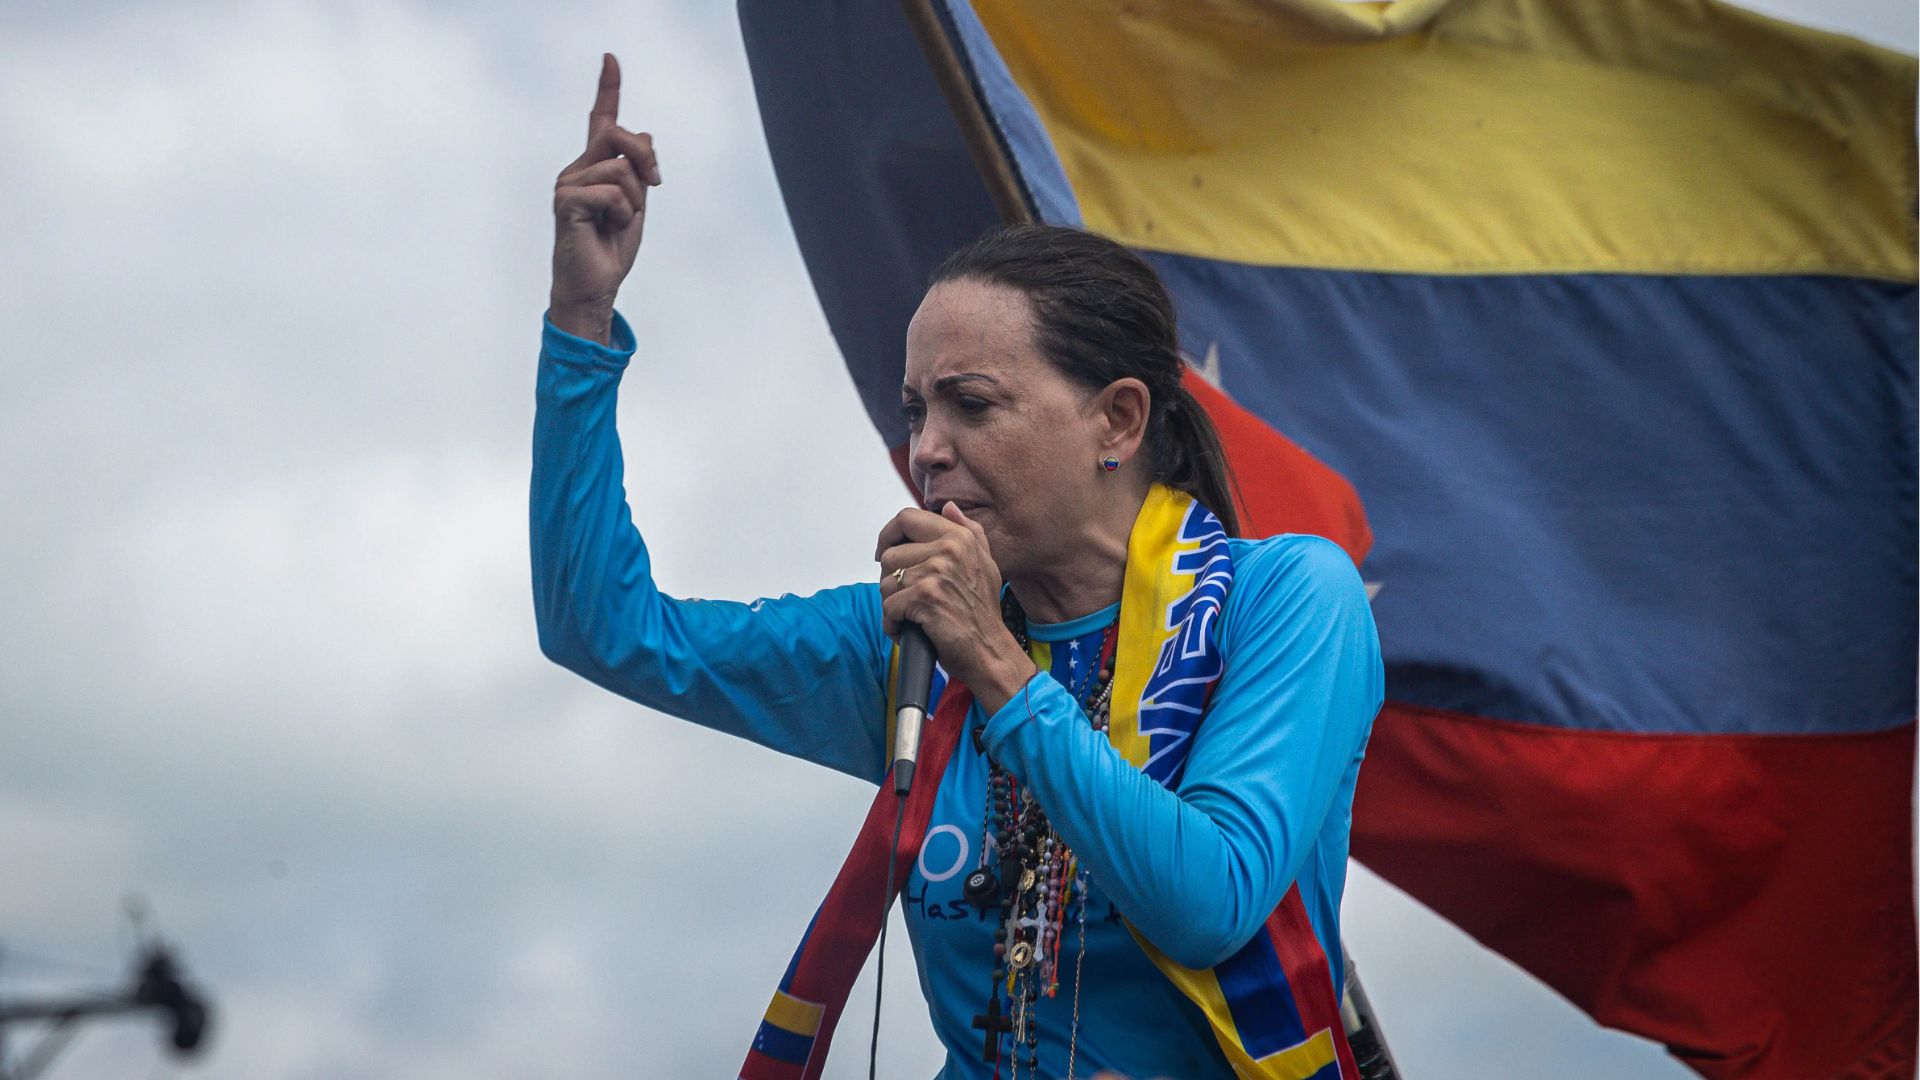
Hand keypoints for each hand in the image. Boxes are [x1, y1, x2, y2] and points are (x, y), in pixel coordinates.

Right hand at [549, 53, 661, 344]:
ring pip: (621, 169)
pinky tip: (606, 230)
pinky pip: (613, 193)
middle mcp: (577, 169)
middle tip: (655, 185)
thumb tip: (644, 133)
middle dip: (646, 160)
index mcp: (594, 167)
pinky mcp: (565, 201)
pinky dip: (622, 215)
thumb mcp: (637, 204)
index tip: (611, 58)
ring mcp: (567, 183)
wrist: (595, 285)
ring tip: (617, 223)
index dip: (608, 89)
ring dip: (634, 201)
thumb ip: (639, 170)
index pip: (601, 121)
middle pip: (618, 136)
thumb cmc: (611, 248)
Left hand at [876, 503, 1035, 711]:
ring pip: (886, 582)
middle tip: (906, 598)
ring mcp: (937, 572)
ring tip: (912, 617)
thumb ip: (969, 531)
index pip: (906, 518)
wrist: (990, 651)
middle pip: (889, 554)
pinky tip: (909, 630)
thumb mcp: (985, 564)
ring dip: (893, 604)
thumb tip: (948, 507)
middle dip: (890, 580)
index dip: (888, 535)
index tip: (886, 554)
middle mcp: (949, 549)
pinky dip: (893, 624)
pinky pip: (889, 607)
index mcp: (959, 537)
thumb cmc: (983, 612)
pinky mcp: (925, 597)